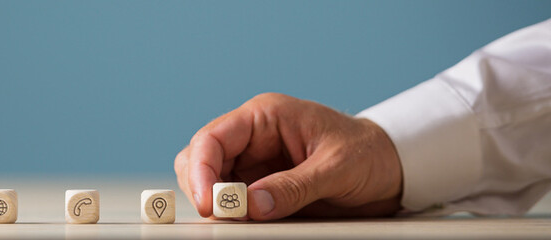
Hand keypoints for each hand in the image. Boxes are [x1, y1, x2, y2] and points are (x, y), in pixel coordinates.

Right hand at [174, 93, 402, 220]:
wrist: (393, 169)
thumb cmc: (369, 153)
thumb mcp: (337, 168)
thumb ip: (294, 187)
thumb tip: (252, 205)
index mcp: (265, 117)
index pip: (212, 138)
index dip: (202, 170)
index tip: (210, 202)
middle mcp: (252, 138)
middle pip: (199, 160)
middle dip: (203, 188)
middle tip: (221, 215)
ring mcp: (254, 164)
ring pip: (209, 183)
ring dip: (215, 204)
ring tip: (237, 220)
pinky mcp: (260, 189)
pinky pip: (232, 202)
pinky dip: (231, 216)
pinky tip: (244, 223)